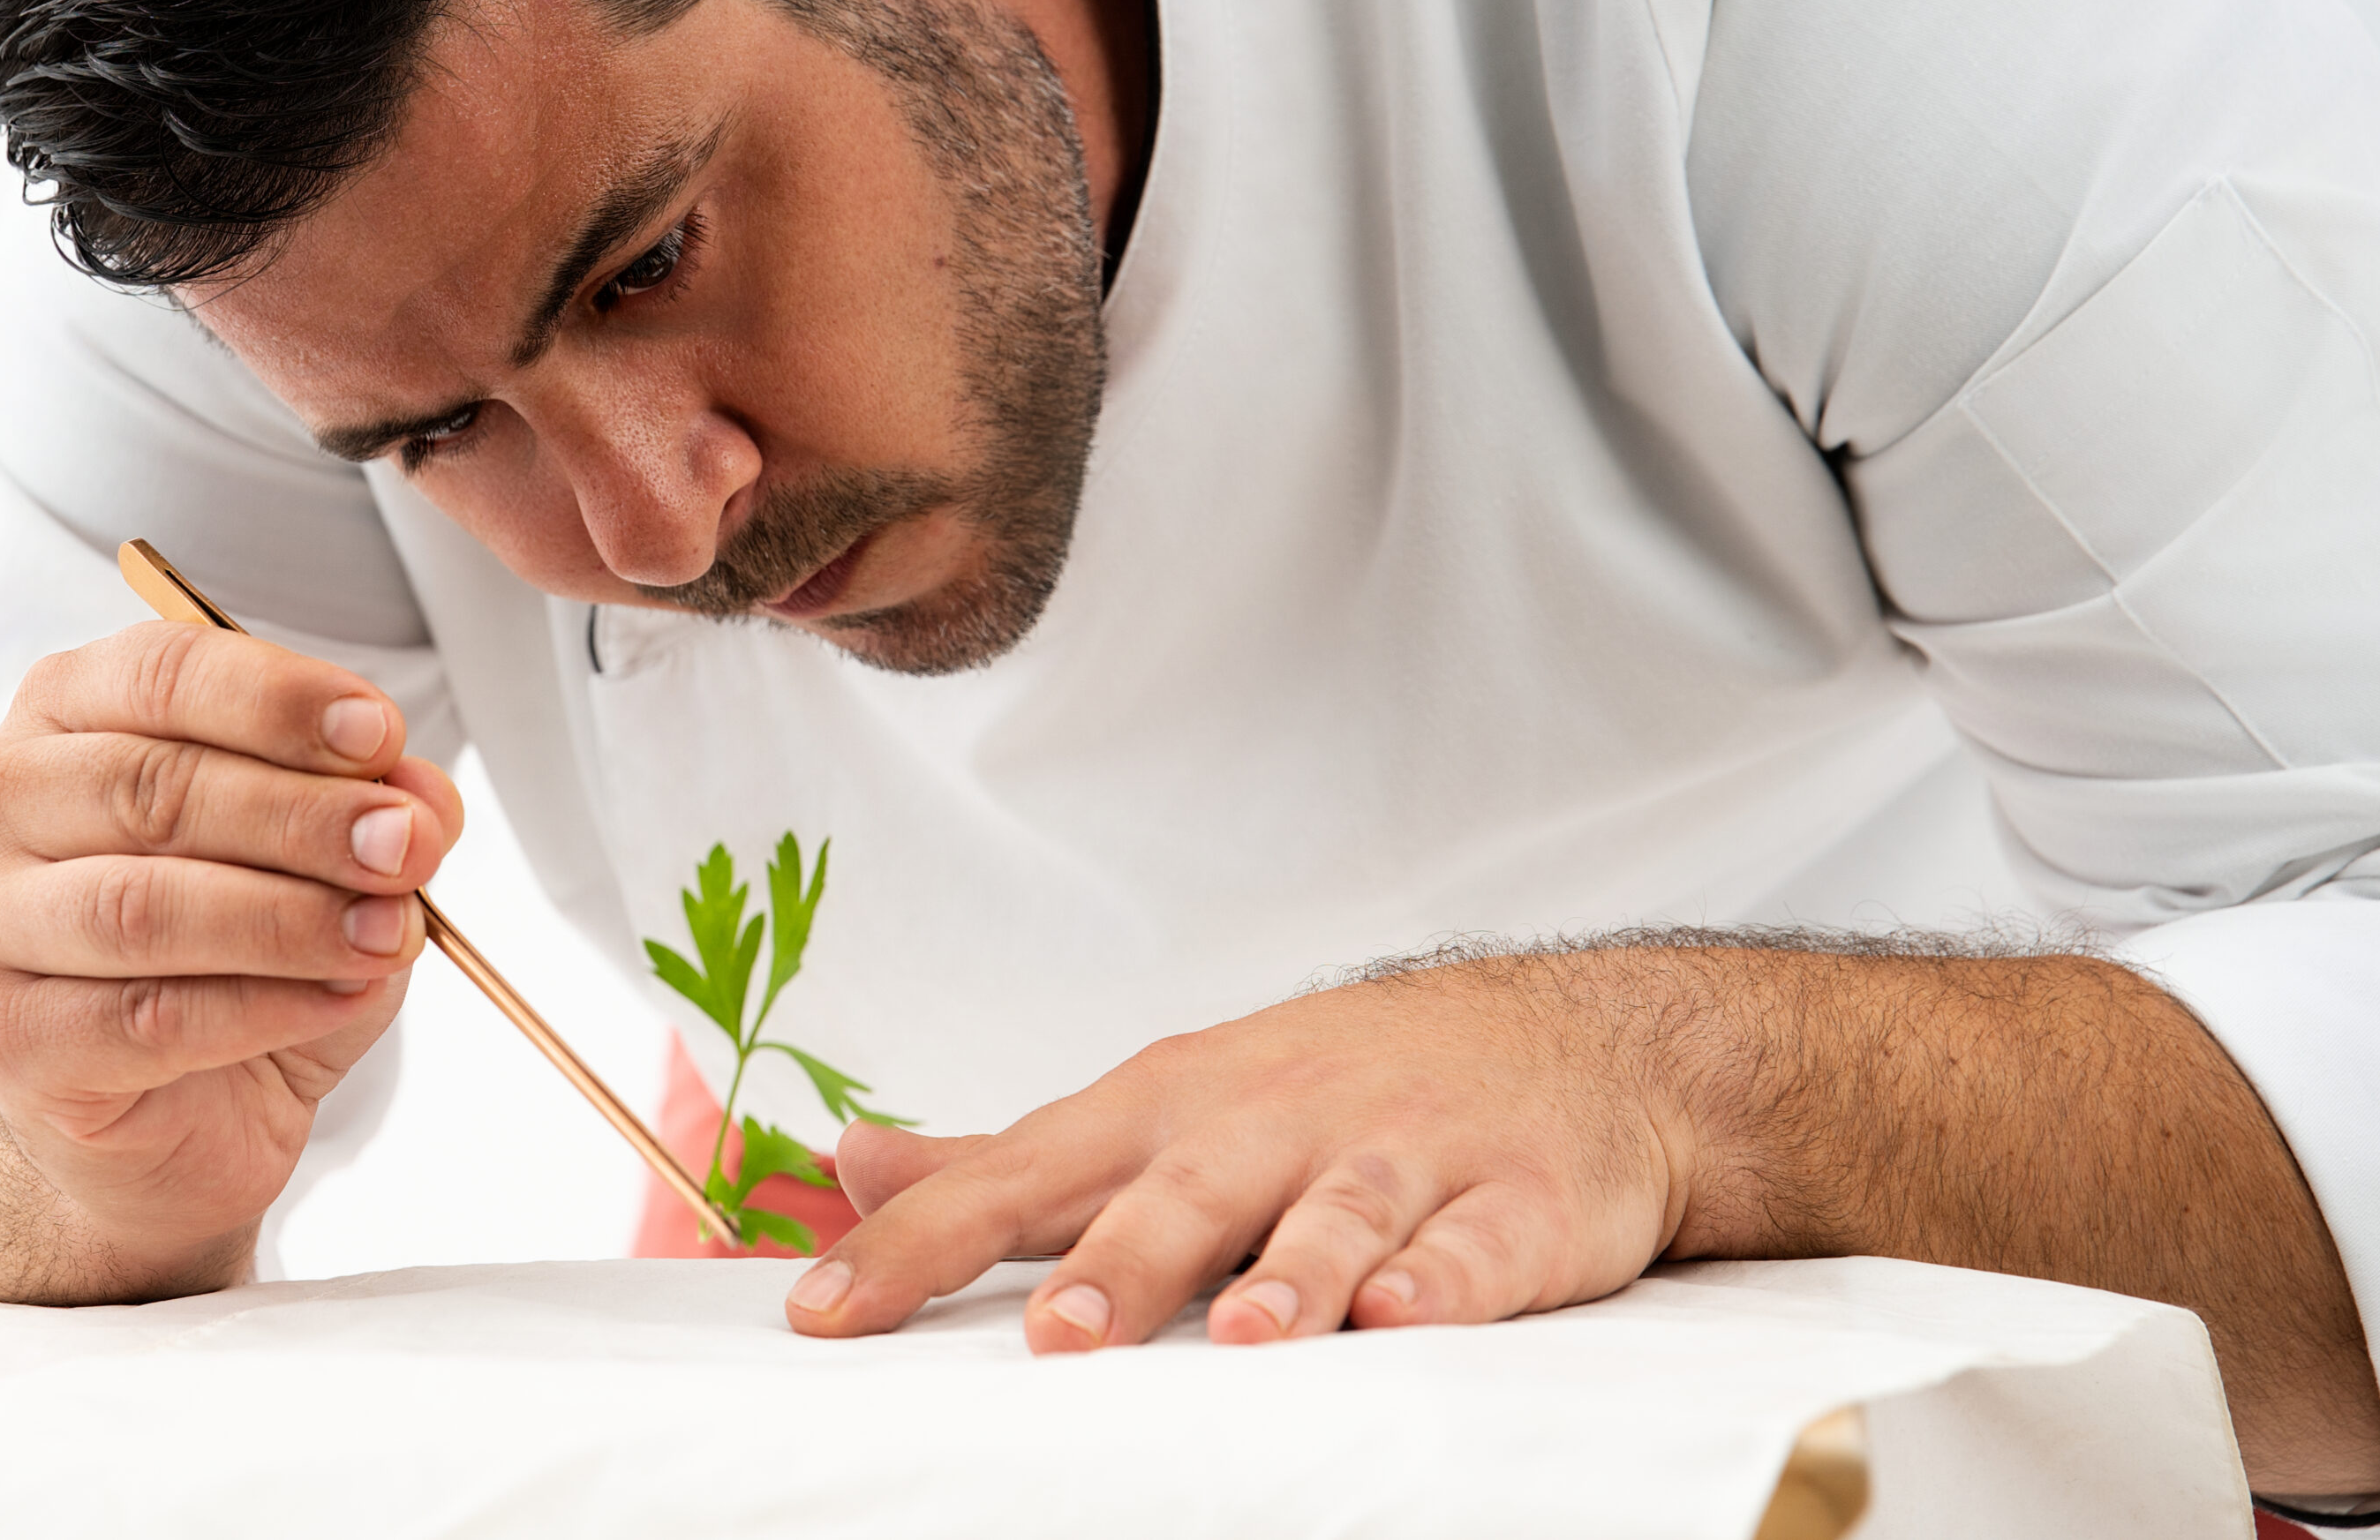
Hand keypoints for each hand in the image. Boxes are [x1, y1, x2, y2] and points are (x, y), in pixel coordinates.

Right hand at [0, 619, 462, 1291]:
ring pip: (143, 907)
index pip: (162, 673)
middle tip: (406, 845)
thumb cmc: (226, 953)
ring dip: (289, 918)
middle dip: (302, 815)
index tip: (381, 735)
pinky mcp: (8, 1040)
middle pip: (152, 787)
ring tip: (389, 933)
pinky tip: (339, 999)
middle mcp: (2, 800)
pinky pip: (146, 1018)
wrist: (162, 1113)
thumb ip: (370, 807)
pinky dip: (263, 1008)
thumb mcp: (323, 858)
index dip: (278, 701)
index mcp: (67, 709)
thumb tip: (420, 795)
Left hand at [783, 957, 1697, 1350]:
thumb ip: (1002, 1160)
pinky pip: (1478, 1249)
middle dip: (1118, 1267)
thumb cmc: (1315, 1090)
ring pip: (1334, 1218)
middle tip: (1056, 1340)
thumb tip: (851, 1163)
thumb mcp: (1150, 1111)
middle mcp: (1267, 1127)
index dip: (918, 1244)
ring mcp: (1396, 1160)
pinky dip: (1444, 1280)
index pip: (1017, 1182)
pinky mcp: (1515, 1206)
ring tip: (1246, 1337)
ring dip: (1290, 1275)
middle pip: (1180, 1197)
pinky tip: (1405, 1313)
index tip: (823, 1311)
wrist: (1556, 1039)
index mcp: (1162, 1115)